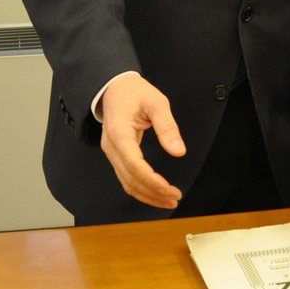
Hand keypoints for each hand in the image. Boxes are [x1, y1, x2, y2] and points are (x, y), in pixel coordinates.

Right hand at [97, 73, 186, 209]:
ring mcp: (111, 153)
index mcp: (119, 132)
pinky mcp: (116, 156)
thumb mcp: (156, 102)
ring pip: (126, 183)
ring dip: (147, 195)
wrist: (114, 88)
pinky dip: (141, 189)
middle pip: (129, 179)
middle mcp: (111, 146)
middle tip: (175, 197)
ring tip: (169, 200)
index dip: (151, 180)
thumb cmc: (134, 92)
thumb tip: (178, 151)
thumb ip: (167, 126)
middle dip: (153, 192)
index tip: (169, 189)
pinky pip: (126, 178)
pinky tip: (156, 193)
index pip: (133, 164)